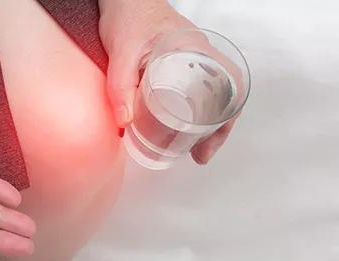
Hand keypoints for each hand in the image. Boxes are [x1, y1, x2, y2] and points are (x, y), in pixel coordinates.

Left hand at [99, 0, 236, 163]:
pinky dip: (193, 113)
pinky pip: (196, 92)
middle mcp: (200, 56)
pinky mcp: (178, 65)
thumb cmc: (128, 15)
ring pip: (211, 98)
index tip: (210, 143)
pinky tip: (177, 129)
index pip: (229, 87)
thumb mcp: (122, 53)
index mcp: (197, 51)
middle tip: (200, 155)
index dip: (227, 119)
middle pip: (224, 99)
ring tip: (192, 149)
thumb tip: (124, 124)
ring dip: (206, 125)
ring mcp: (191, 61)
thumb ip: (120, 87)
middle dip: (217, 131)